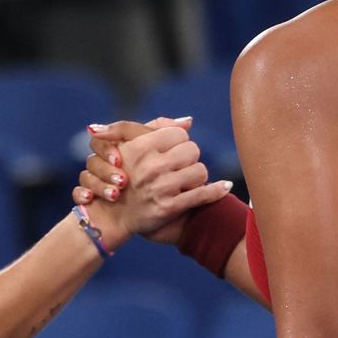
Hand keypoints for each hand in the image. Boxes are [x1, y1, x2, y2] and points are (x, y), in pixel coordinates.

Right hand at [77, 119, 231, 244]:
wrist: (113, 215)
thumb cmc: (124, 174)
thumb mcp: (130, 145)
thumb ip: (157, 127)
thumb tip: (188, 121)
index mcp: (140, 147)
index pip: (179, 134)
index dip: (179, 141)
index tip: (173, 150)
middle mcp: (150, 167)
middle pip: (192, 150)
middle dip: (189, 158)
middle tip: (180, 166)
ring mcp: (160, 188)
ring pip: (200, 171)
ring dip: (196, 176)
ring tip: (186, 180)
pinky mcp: (169, 208)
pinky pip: (203, 194)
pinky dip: (217, 191)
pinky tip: (224, 187)